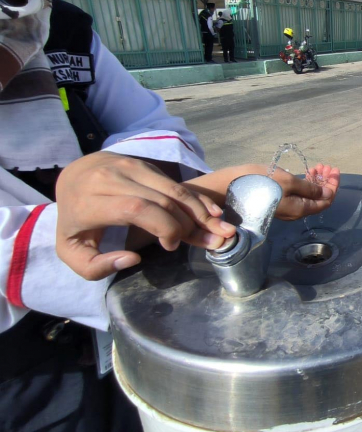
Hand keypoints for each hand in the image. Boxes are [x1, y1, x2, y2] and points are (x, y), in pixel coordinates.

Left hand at [55, 152, 235, 280]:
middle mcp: (112, 177)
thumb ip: (95, 266)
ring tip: (220, 228)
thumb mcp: (71, 251)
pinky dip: (196, 199)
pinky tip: (212, 213)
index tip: (170, 246)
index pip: (137, 209)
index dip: (162, 227)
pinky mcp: (146, 164)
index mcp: (92, 201)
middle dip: (188, 224)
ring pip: (174, 188)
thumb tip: (132, 259)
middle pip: (162, 199)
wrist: (73, 177)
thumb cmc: (76, 221)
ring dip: (200, 210)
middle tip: (203, 243)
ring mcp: (131, 166)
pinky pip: (175, 182)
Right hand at [272, 163, 340, 219]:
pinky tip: (309, 172)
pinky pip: (300, 194)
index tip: (335, 171)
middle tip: (326, 166)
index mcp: (301, 210)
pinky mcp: (282, 201)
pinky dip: (306, 183)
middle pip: (318, 198)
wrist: (240, 187)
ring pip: (309, 195)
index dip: (333, 187)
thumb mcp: (291, 183)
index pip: (325, 201)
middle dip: (325, 181)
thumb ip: (311, 189)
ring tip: (318, 166)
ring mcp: (289, 207)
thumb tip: (328, 194)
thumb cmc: (268, 183)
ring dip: (316, 181)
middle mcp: (297, 212)